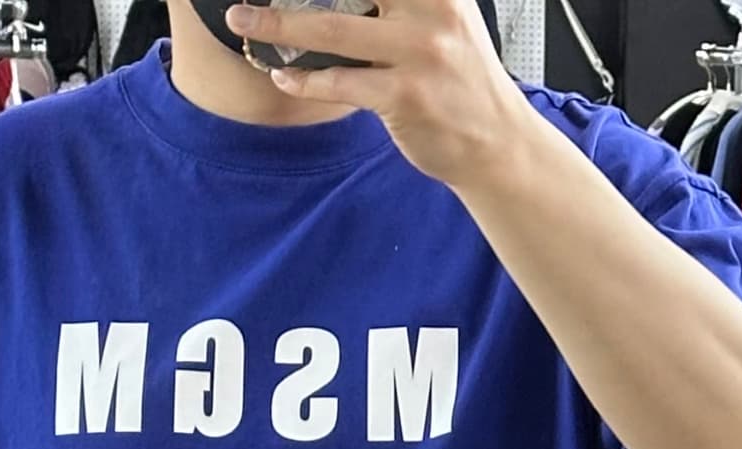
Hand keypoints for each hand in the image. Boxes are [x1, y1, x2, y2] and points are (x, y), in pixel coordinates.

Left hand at [225, 0, 528, 187]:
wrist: (497, 141)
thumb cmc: (461, 81)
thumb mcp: (444, 19)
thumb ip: (401, 2)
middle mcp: (431, 8)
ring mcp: (419, 53)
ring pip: (332, 28)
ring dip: (277, 24)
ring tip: (244, 20)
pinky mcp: (405, 96)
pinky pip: (341, 83)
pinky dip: (304, 80)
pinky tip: (282, 76)